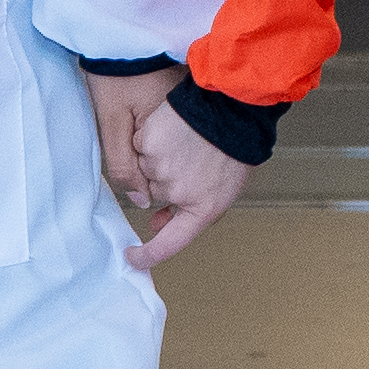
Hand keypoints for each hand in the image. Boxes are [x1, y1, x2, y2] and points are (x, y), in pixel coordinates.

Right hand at [111, 81, 260, 270]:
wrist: (234, 111)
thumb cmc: (234, 148)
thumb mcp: (225, 189)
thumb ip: (193, 211)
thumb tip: (159, 224)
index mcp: (201, 208)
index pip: (169, 244)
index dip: (148, 255)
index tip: (133, 258)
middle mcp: (178, 193)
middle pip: (156, 194)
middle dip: (166, 180)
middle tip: (188, 158)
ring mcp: (161, 168)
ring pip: (146, 169)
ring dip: (159, 157)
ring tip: (184, 140)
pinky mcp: (149, 144)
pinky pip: (140, 145)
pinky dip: (152, 137)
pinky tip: (172, 128)